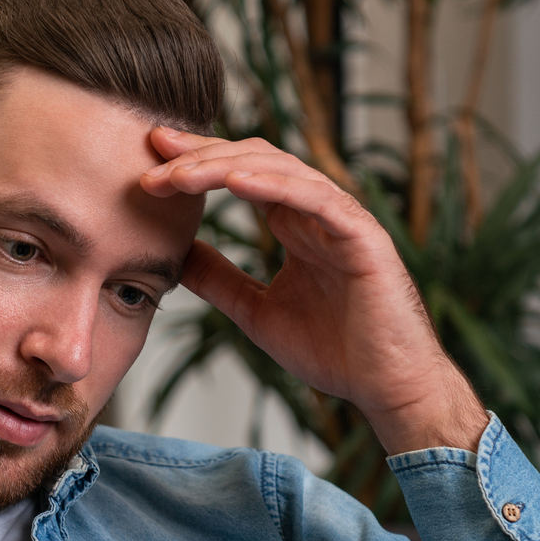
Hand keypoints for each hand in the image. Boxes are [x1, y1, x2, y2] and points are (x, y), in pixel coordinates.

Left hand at [141, 128, 488, 454]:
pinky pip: (316, 198)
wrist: (388, 387)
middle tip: (153, 153)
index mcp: (296, 224)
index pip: (242, 174)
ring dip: (225, 167)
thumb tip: (175, 254)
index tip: (151, 159)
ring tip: (179, 174)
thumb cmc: (337, 353)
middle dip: (202, 154)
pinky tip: (234, 182)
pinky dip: (274, 185)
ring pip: (280, 170)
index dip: (197, 162)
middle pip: (255, 159)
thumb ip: (220, 280)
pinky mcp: (363, 235)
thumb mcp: (256, 312)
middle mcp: (318, 212)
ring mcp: (342, 219)